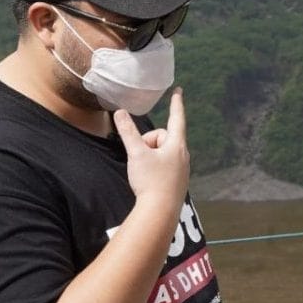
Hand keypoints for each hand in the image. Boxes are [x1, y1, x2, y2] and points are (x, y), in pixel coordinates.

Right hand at [113, 87, 189, 210]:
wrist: (160, 212)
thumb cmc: (150, 181)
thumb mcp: (137, 154)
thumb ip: (128, 132)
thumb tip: (119, 113)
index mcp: (176, 145)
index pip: (176, 118)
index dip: (176, 103)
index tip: (178, 91)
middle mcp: (183, 155)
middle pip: (161, 137)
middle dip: (147, 142)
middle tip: (139, 157)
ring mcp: (182, 168)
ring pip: (160, 152)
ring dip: (149, 156)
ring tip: (144, 172)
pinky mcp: (177, 180)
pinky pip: (162, 165)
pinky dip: (153, 167)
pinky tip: (149, 181)